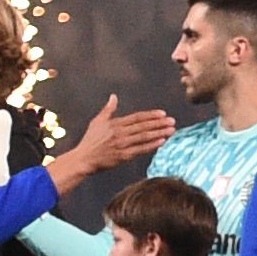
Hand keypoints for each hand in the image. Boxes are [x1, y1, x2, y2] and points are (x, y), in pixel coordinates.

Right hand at [47, 97, 171, 190]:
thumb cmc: (91, 140)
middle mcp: (119, 133)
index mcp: (115, 123)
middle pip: (143, 126)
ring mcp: (122, 144)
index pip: (137, 117)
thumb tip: (113, 96)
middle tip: (172, 121)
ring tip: (171, 130)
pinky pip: (141, 149)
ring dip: (159, 133)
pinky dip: (152, 145)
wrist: (84, 158)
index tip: (163, 114)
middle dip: (159, 123)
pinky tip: (162, 141)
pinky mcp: (123, 156)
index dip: (151, 115)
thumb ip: (108, 109)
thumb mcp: (97, 122)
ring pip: (144, 137)